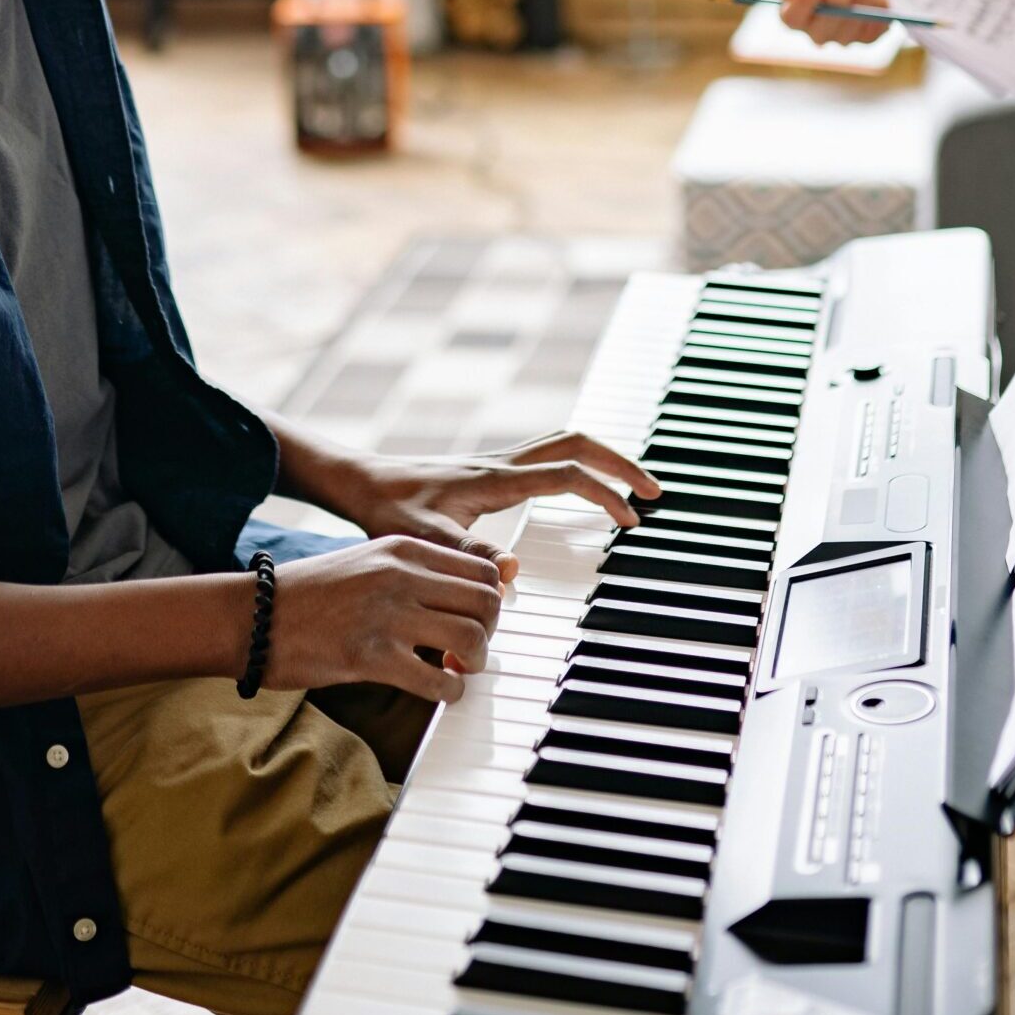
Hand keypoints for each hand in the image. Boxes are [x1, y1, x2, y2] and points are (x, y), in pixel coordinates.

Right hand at [259, 537, 504, 703]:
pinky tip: (438, 693)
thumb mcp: (367, 562)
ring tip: (455, 672)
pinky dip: (449, 693)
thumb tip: (461, 599)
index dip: (490, 601)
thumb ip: (413, 573)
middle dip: (489, 633)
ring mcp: (387, 615)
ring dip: (473, 664)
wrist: (253, 616)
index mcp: (403, 548)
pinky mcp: (370, 657)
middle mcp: (402, 575)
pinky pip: (437, 681)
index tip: (476, 621)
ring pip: (471, 639)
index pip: (483, 569)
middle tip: (469, 651)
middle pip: (487, 602)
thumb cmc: (309, 595)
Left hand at [339, 434, 662, 580]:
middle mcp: (502, 465)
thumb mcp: (422, 540)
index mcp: (495, 479)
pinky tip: (581, 489)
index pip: (568, 476)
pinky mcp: (491, 473)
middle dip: (621, 463)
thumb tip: (512, 571)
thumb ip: (465, 554)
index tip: (632, 520)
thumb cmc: (387, 511)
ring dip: (602, 459)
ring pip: (564, 445)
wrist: (360, 483)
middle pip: (577, 444)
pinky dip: (577, 466)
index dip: (606, 494)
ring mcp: (498, 465)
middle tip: (654, 490)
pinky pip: (548, 458)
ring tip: (631, 487)